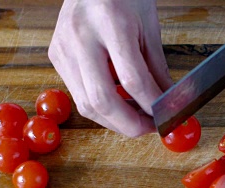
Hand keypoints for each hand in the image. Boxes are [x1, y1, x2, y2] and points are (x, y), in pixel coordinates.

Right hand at [48, 0, 171, 136]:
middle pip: (102, 99)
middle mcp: (81, 36)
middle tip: (150, 128)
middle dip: (129, 124)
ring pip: (86, 104)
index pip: (132, 79)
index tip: (166, 117)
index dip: (151, 105)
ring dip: (114, 120)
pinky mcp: (56, 55)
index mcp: (110, 22)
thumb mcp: (149, 27)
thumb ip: (157, 69)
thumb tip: (168, 103)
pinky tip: (119, 103)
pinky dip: (101, 107)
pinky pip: (78, 94)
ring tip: (137, 118)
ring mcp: (63, 47)